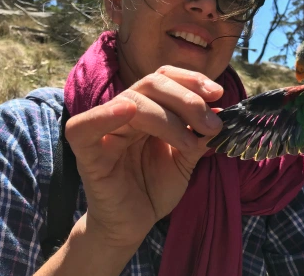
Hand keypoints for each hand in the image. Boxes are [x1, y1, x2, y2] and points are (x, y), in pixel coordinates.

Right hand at [64, 65, 222, 248]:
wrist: (133, 224)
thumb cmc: (155, 188)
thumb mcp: (185, 159)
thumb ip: (199, 136)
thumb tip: (220, 113)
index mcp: (148, 109)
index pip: (164, 78)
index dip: (191, 80)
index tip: (218, 94)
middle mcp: (126, 113)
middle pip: (151, 84)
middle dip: (187, 100)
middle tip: (212, 125)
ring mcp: (105, 130)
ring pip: (132, 101)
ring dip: (168, 118)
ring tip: (191, 143)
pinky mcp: (87, 154)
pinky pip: (83, 128)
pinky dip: (104, 115)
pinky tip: (129, 112)